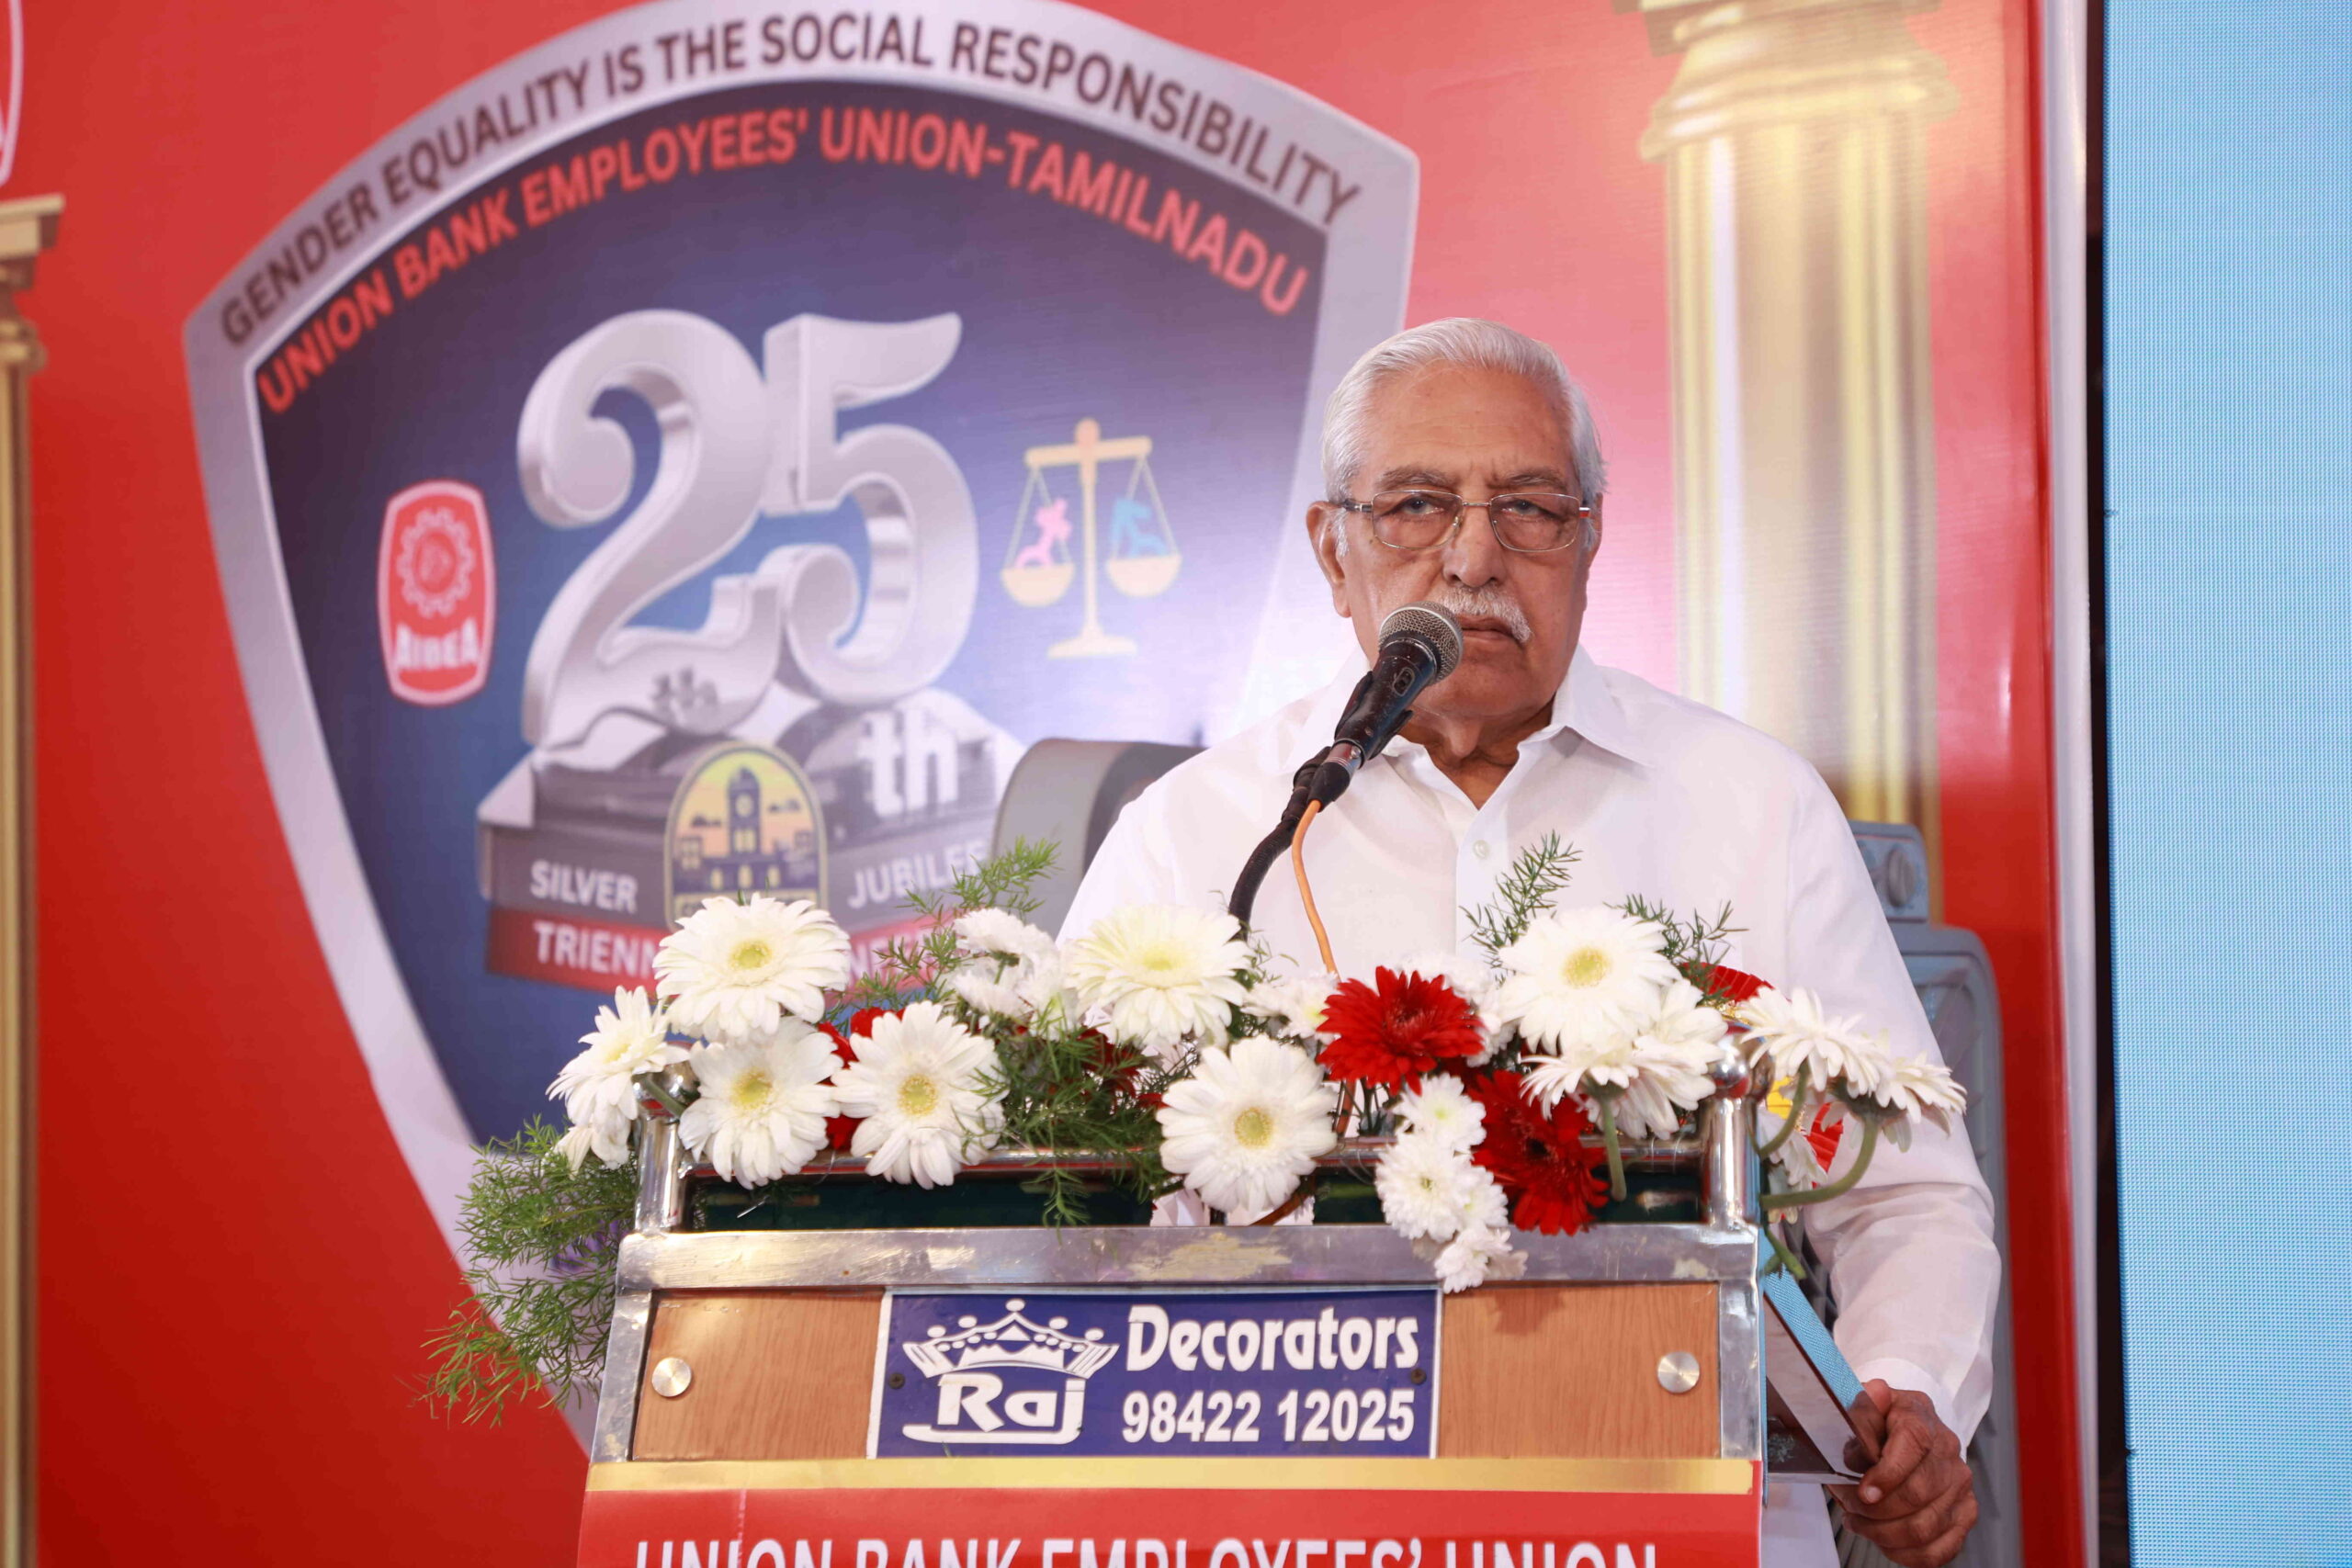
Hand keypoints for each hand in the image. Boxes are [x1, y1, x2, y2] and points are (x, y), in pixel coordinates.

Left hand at [1829, 1379, 1977, 1566]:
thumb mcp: (1863, 1406)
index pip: (1912, 1445)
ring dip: (1883, 1534)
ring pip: (1925, 1527)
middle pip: (1917, 1494)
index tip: (1863, 1493)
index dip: (1886, 1474)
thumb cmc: (1880, 1423)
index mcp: (1921, 1418)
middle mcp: (1948, 1452)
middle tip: (1850, 1507)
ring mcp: (1960, 1486)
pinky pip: (1939, 1550)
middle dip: (1875, 1510)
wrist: (1906, 1432)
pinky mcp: (1964, 1514)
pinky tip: (1884, 1542)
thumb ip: (1862, 1404)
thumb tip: (1874, 1392)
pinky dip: (1906, 1554)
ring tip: (1860, 1524)